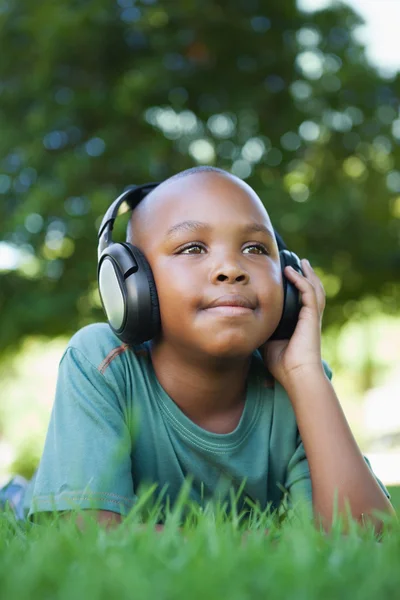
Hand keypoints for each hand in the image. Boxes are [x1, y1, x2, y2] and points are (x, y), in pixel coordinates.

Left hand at [261, 259, 325, 384]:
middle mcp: (309, 318)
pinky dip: (301, 280)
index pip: (302, 301)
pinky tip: (292, 272)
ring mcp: (312, 317)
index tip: (290, 277)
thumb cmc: (282, 364)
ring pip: (314, 289)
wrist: (296, 375)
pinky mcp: (311, 317)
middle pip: (312, 291)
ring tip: (302, 262)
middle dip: (307, 276)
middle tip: (300, 262)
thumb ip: (263, 329)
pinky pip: (308, 293)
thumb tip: (247, 321)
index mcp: (301, 324)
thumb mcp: (267, 342)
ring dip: (307, 274)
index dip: (299, 288)